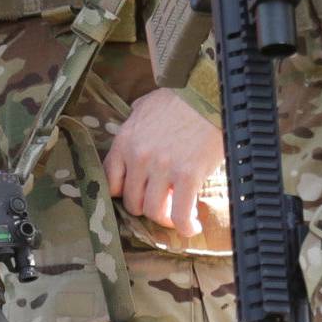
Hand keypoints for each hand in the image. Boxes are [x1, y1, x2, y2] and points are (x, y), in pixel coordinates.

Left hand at [104, 87, 229, 239]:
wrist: (210, 94)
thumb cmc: (182, 98)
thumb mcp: (148, 105)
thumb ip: (136, 118)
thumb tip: (134, 115)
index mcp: (125, 141)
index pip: (110, 182)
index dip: (124, 193)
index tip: (138, 194)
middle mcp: (139, 157)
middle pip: (132, 202)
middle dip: (147, 206)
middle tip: (162, 203)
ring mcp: (162, 168)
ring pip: (154, 211)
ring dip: (166, 217)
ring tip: (177, 215)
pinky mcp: (187, 176)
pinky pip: (179, 214)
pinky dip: (185, 226)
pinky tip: (192, 227)